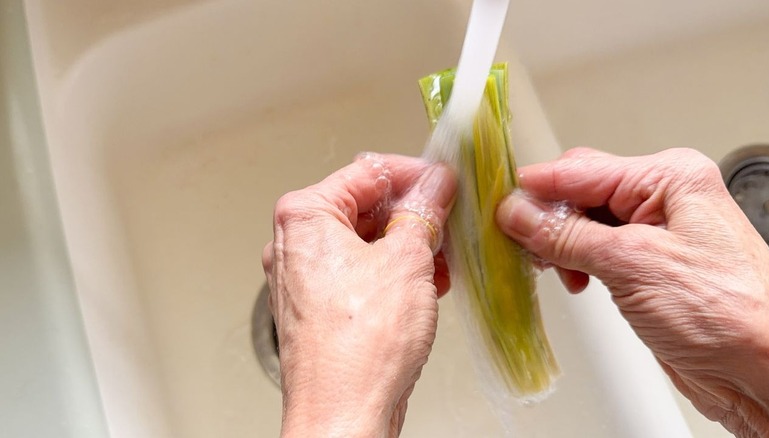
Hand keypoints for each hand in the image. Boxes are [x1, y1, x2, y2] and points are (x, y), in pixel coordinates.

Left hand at [263, 153, 455, 436]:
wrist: (343, 413)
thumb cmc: (358, 347)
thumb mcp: (407, 259)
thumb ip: (423, 211)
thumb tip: (435, 185)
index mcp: (304, 216)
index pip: (368, 172)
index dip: (415, 174)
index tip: (447, 182)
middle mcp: (295, 244)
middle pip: (364, 207)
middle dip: (412, 215)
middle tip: (450, 221)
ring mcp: (305, 279)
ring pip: (365, 243)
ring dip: (408, 247)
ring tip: (443, 257)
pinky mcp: (319, 309)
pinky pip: (361, 275)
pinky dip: (393, 274)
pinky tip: (426, 284)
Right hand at [496, 148, 768, 436]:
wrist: (763, 373)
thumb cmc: (728, 315)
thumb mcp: (632, 265)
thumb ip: (567, 235)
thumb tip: (518, 213)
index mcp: (670, 178)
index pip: (582, 168)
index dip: (536, 187)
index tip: (496, 203)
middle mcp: (663, 199)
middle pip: (580, 192)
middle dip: (545, 217)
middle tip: (516, 242)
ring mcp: (654, 234)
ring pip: (582, 223)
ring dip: (556, 243)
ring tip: (546, 266)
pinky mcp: (645, 268)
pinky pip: (593, 251)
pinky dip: (572, 262)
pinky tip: (568, 278)